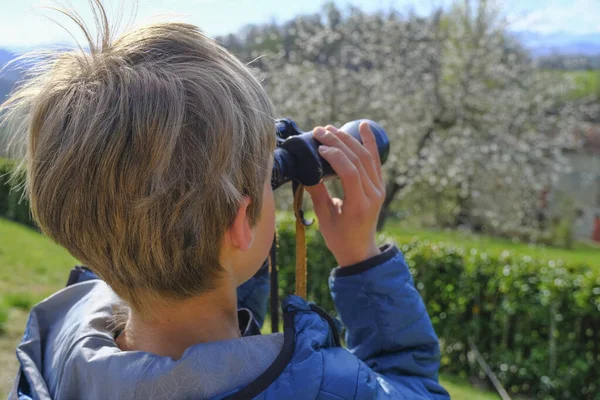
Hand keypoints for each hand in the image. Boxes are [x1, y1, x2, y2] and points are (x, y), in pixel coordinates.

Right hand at [306, 123, 384, 266]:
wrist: (360, 250)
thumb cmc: (338, 238)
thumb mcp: (324, 218)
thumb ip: (317, 193)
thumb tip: (305, 170)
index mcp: (359, 206)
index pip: (350, 172)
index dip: (335, 156)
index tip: (319, 147)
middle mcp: (373, 195)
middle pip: (358, 161)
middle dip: (338, 142)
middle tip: (320, 130)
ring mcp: (379, 190)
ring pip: (367, 157)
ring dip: (349, 139)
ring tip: (331, 128)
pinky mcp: (379, 186)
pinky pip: (376, 161)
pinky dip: (370, 143)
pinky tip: (364, 126)